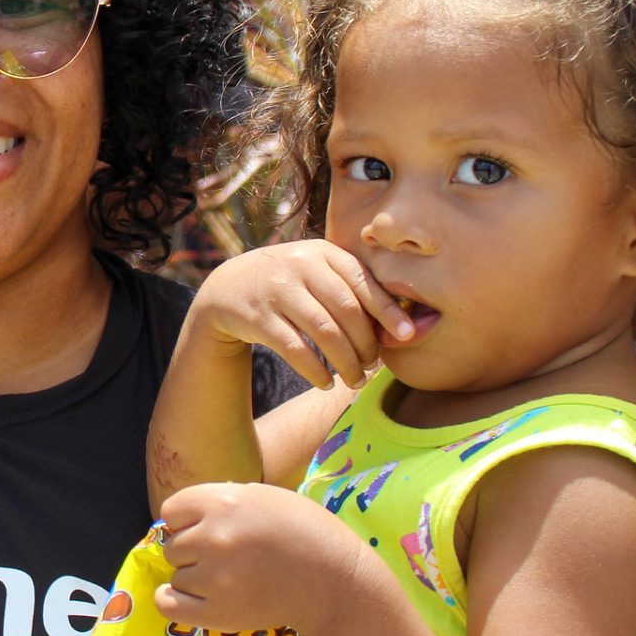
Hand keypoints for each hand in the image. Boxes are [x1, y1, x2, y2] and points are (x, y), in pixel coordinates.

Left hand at [155, 481, 366, 635]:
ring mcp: (215, 577)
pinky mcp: (219, 613)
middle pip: (172, 546)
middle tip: (223, 559)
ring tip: (228, 579)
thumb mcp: (264, 497)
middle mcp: (214, 537)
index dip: (186, 521)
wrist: (336, 582)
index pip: (171, 511)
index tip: (204, 530)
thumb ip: (222, 502)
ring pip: (176, 576)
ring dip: (193, 579)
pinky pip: (169, 605)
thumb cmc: (306, 533)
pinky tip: (190, 599)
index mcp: (224, 502)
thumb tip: (186, 517)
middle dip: (192, 552)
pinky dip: (174, 603)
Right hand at [191, 240, 408, 388]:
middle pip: (347, 311)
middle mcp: (300, 266)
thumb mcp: (316, 271)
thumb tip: (400, 325)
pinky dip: (315, 371)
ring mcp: (277, 290)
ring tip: (355, 381)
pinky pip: (295, 350)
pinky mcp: (257, 317)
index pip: (363, 282)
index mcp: (322, 252)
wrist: (228, 288)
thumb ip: (351, 287)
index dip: (389, 311)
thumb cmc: (290, 284)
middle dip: (366, 344)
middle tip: (373, 366)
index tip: (407, 336)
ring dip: (346, 363)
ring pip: (324, 333)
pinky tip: (325, 383)